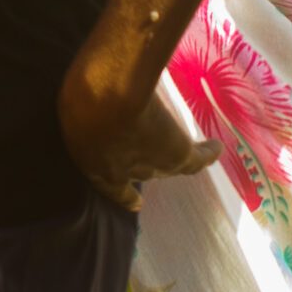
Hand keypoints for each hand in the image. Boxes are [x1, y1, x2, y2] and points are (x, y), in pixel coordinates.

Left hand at [58, 66, 218, 211]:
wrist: (108, 98)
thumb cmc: (81, 95)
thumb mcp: (75, 101)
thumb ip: (81, 103)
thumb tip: (84, 88)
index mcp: (91, 161)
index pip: (108, 185)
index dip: (122, 193)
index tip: (135, 203)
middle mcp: (121, 170)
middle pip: (138, 173)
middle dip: (142, 167)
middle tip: (150, 161)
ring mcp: (150, 163)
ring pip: (166, 166)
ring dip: (174, 159)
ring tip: (189, 157)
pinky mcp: (176, 155)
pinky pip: (195, 160)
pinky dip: (206, 154)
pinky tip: (216, 147)